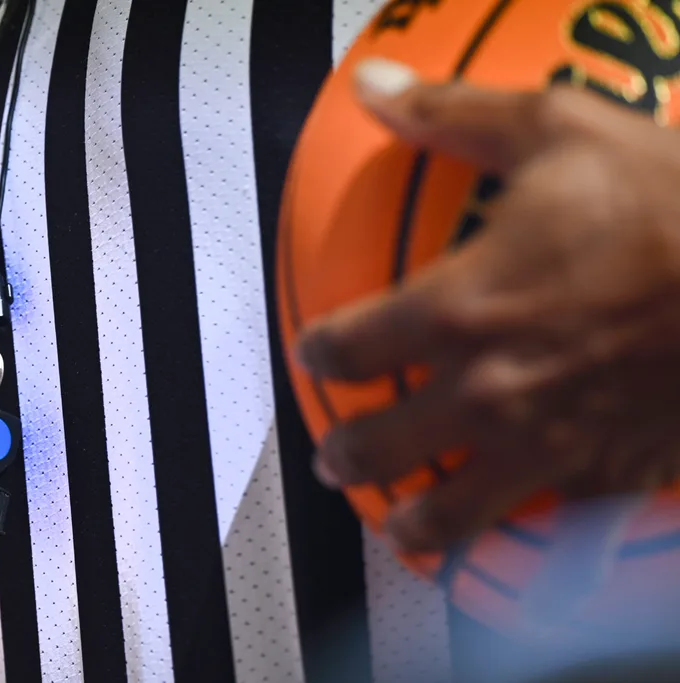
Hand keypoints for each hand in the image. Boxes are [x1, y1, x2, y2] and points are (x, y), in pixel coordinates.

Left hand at [297, 58, 679, 553]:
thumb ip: (451, 117)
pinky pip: (550, 526)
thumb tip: (372, 90)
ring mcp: (544, 443)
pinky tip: (513, 548)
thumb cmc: (670, 200)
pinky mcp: (606, 473)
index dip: (322, 352)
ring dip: (414, 520)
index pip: (354, 344)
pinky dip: (522, 542)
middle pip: (384, 440)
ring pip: (454, 507)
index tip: (316, 354)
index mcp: (457, 308)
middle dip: (348, 453)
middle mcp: (486, 388)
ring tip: (397, 526)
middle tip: (335, 459)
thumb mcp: (557, 130)